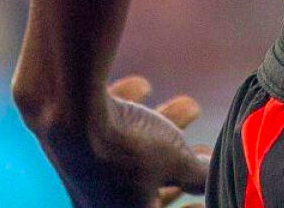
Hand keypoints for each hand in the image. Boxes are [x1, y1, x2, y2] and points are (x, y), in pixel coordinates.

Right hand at [33, 73, 210, 207]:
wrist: (72, 117)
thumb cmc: (127, 149)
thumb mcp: (174, 162)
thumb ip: (195, 174)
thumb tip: (211, 177)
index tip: (202, 202)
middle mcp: (98, 203)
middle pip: (146, 188)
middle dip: (178, 167)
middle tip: (203, 150)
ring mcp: (85, 176)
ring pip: (129, 155)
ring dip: (161, 129)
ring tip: (190, 106)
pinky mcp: (74, 145)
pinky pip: (105, 132)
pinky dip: (126, 110)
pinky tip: (143, 87)